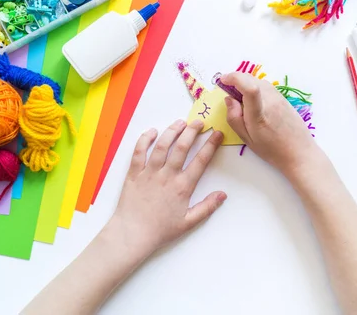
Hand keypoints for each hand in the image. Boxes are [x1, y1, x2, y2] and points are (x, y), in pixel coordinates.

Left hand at [109, 120, 225, 256]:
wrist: (133, 234)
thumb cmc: (161, 230)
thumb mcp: (188, 222)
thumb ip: (207, 207)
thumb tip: (223, 194)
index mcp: (182, 187)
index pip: (201, 161)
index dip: (211, 145)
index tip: (217, 134)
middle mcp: (167, 175)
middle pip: (182, 147)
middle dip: (192, 131)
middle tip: (199, 122)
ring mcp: (149, 172)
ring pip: (162, 145)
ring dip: (172, 131)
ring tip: (180, 122)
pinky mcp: (134, 173)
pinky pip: (139, 152)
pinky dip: (144, 139)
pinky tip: (152, 132)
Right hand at [220, 72, 319, 175]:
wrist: (299, 152)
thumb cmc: (272, 150)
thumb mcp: (247, 139)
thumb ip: (234, 118)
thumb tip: (228, 99)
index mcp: (259, 114)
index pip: (249, 87)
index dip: (234, 78)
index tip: (222, 80)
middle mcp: (271, 101)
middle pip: (251, 79)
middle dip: (236, 79)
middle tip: (227, 89)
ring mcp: (279, 98)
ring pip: (259, 81)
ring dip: (246, 82)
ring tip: (240, 96)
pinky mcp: (284, 98)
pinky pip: (266, 86)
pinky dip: (256, 86)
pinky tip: (253, 99)